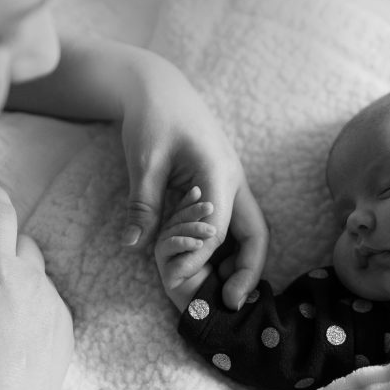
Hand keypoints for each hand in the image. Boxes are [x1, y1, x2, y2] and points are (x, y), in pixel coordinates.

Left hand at [118, 54, 267, 308]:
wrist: (160, 87)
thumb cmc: (153, 117)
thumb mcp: (143, 160)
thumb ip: (142, 203)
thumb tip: (134, 245)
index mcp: (216, 171)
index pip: (218, 227)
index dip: (200, 257)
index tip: (176, 281)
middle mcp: (233, 180)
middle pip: (255, 232)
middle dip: (249, 269)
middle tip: (231, 302)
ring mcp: (231, 183)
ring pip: (250, 229)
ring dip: (242, 262)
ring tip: (223, 292)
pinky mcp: (222, 186)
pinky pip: (235, 222)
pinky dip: (230, 248)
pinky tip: (213, 268)